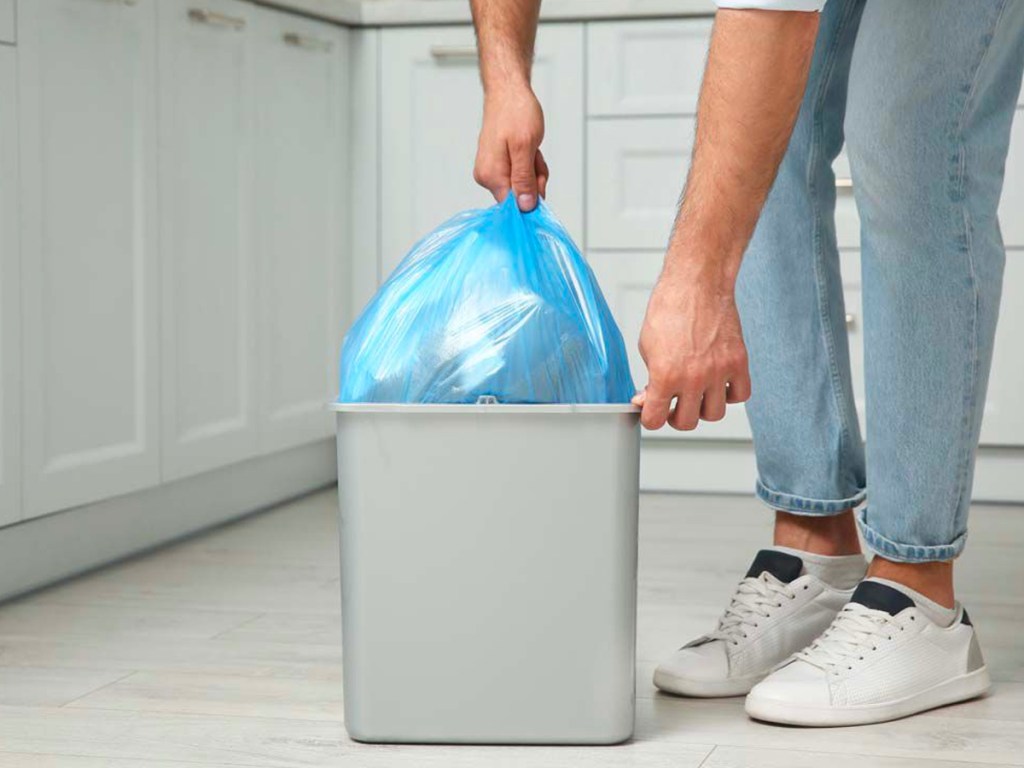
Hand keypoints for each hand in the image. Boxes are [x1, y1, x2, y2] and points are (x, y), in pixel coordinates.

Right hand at [474, 85, 547, 210]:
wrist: (508, 91)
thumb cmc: (515, 112)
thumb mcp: (525, 147)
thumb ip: (524, 179)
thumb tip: (525, 207)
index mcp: (490, 176)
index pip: (512, 207)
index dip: (530, 199)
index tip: (537, 180)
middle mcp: (487, 177)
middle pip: (519, 197)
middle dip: (534, 180)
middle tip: (535, 157)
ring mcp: (493, 171)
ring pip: (523, 186)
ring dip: (534, 170)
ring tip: (532, 149)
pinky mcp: (499, 165)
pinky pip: (521, 175)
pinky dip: (530, 164)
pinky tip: (529, 149)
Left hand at [634, 264, 751, 430]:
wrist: (697, 284)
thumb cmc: (670, 308)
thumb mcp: (646, 346)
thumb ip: (649, 378)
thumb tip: (647, 398)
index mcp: (665, 375)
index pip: (655, 419)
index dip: (651, 418)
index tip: (653, 412)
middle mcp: (693, 377)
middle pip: (686, 422)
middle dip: (675, 416)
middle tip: (673, 404)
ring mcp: (718, 371)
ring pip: (714, 414)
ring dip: (702, 408)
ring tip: (695, 394)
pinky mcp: (738, 362)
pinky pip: (740, 395)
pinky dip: (730, 394)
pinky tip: (718, 383)